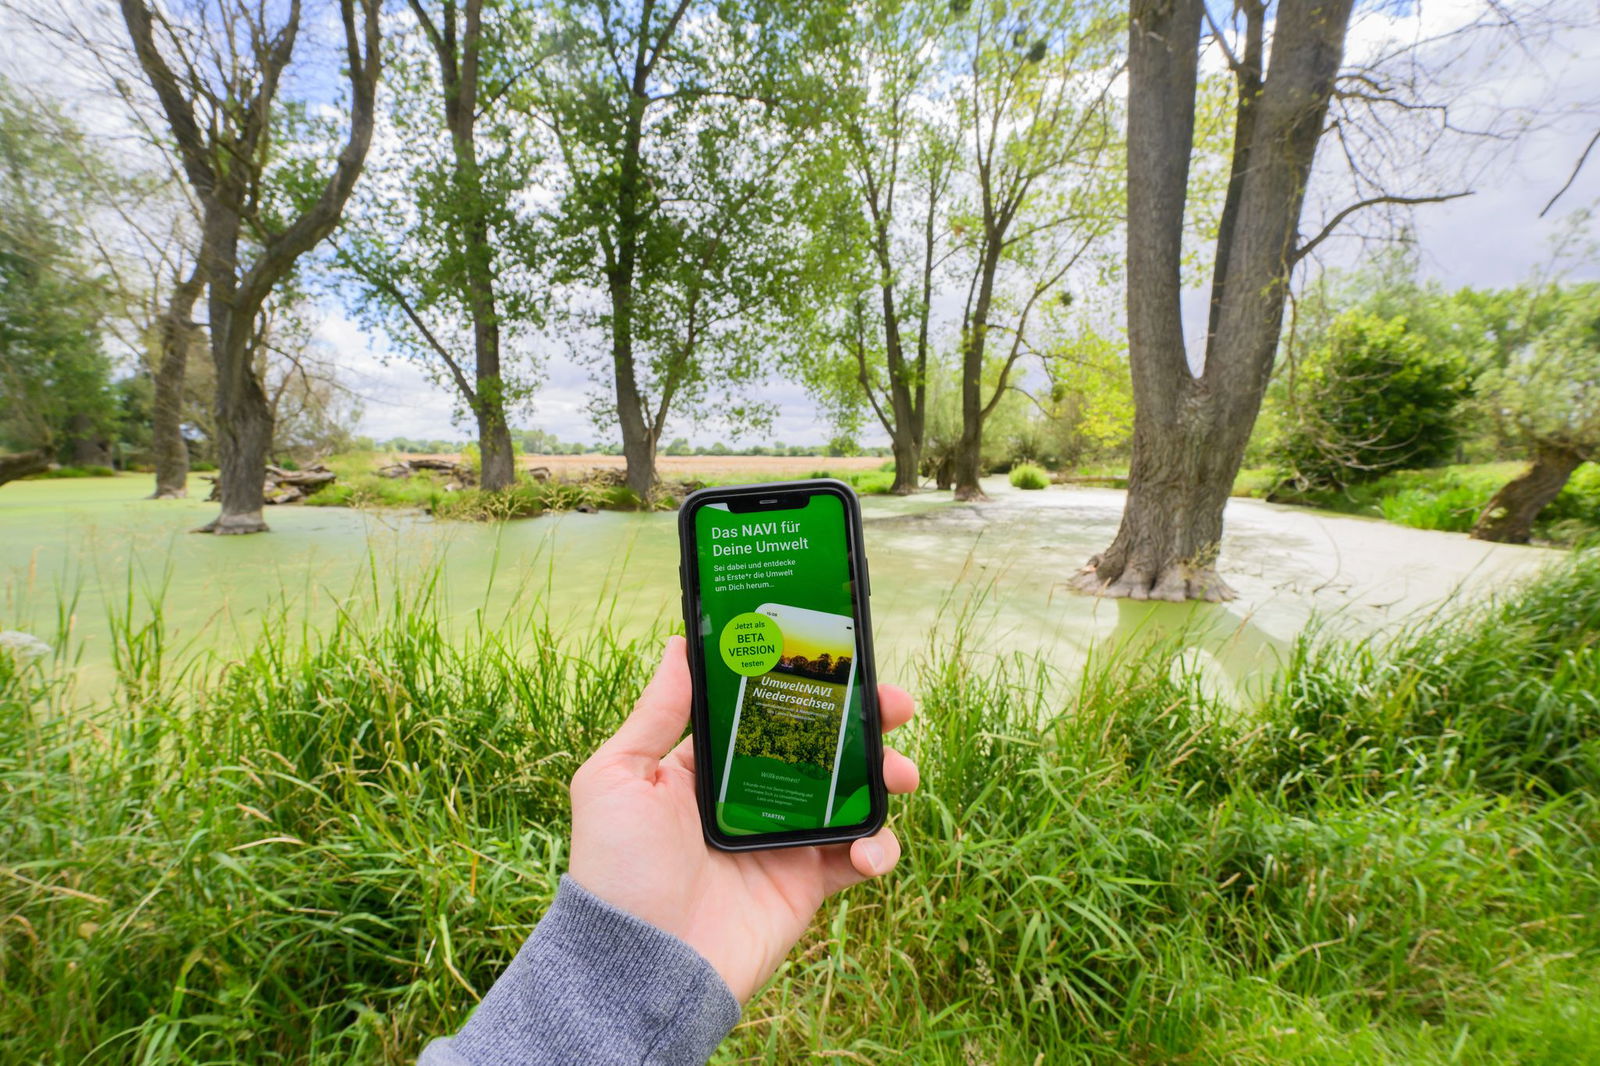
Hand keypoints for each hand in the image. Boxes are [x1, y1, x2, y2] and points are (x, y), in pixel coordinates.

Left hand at [567, 635, 919, 1001]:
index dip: (806, 685)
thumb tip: (679, 645)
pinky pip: (856, 857)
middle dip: (865, 723)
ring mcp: (782, 840)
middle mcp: (750, 797)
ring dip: (886, 778)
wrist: (640, 967)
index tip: (843, 660)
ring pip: (851, 795)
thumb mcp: (617, 778)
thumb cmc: (617, 870)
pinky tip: (869, 850)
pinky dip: (878, 847)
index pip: (767, 711)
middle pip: (822, 746)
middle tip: (895, 707)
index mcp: (707, 766)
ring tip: (901, 775)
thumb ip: (655, 713)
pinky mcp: (805, 884)